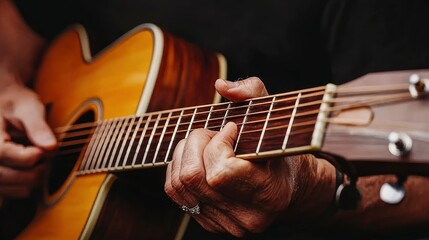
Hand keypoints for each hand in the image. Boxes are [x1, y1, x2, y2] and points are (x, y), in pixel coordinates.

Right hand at [0, 81, 56, 197]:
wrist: (3, 102)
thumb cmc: (15, 102)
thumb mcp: (28, 106)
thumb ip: (38, 126)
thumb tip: (51, 146)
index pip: (3, 154)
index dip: (29, 156)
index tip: (44, 149)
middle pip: (2, 175)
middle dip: (32, 172)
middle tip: (47, 161)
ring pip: (4, 186)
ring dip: (28, 181)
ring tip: (42, 166)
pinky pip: (5, 190)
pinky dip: (22, 187)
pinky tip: (34, 173)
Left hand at [165, 77, 335, 236]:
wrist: (286, 185)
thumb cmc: (279, 146)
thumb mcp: (274, 114)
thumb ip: (252, 91)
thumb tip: (221, 86)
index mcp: (269, 193)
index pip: (221, 172)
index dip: (218, 144)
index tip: (231, 128)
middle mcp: (246, 216)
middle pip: (192, 176)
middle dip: (196, 143)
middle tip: (214, 133)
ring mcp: (226, 223)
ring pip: (178, 184)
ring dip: (185, 154)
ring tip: (207, 144)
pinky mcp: (209, 223)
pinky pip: (175, 192)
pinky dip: (179, 167)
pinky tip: (198, 158)